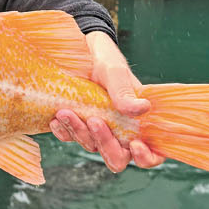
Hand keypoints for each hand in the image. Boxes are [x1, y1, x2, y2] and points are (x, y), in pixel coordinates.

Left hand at [49, 32, 164, 172]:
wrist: (81, 51)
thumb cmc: (106, 61)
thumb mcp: (116, 73)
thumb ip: (125, 92)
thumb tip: (143, 108)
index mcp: (139, 122)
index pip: (152, 154)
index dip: (147, 157)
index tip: (135, 144)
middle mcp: (120, 131)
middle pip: (117, 158)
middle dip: (105, 144)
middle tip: (94, 120)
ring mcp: (98, 130)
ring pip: (91, 147)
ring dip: (79, 132)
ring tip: (66, 111)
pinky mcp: (77, 126)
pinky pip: (70, 138)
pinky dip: (64, 132)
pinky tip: (56, 119)